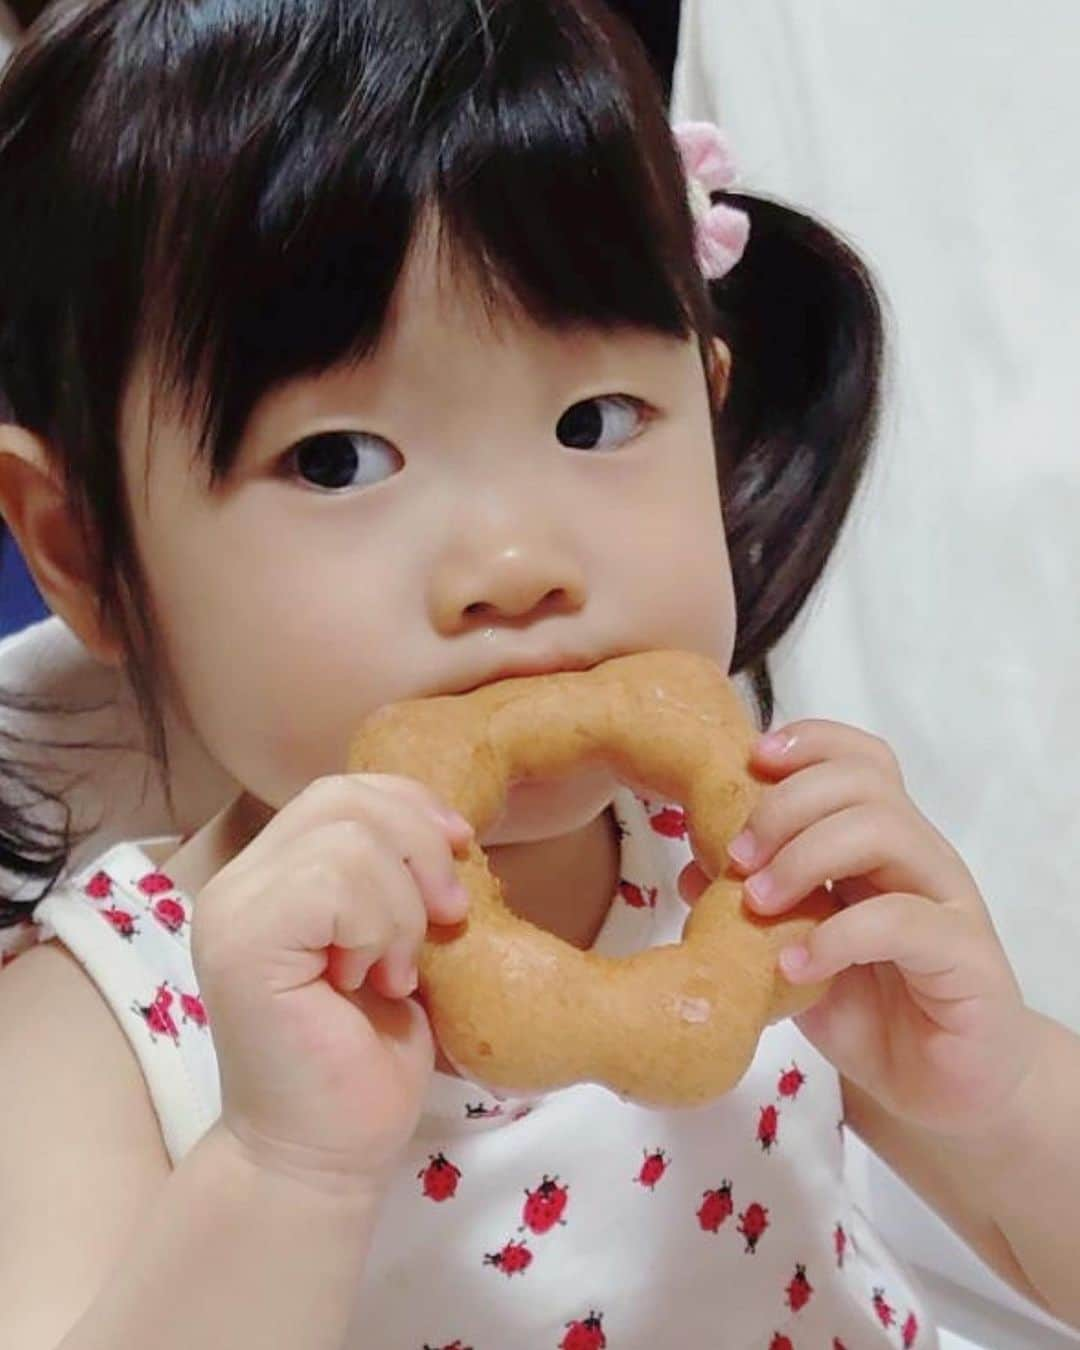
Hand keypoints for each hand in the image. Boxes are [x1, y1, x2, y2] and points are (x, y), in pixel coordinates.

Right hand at [190, 775, 472, 1196]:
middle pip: (343, 800)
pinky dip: (378, 928)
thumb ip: (394, 878)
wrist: (327, 1153)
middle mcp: (238, 885)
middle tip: (446, 917)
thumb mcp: (395, 941)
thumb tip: (449, 826)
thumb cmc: (365, 1060)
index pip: (339, 792)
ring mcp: (233, 913)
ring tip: (395, 971)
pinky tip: (374, 981)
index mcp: (270, 876)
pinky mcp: (243, 947)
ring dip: (401, 907)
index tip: (461, 848)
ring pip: (346, 841)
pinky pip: (333, 886)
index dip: (409, 805)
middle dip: (419, 847)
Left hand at [679, 722, 1036, 1137]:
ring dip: (806, 856)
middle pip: (863, 783)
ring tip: (758, 903)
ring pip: (886, 831)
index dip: (808, 744)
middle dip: (786, 805)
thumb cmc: (872, 1012)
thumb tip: (691, 867)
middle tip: (736, 856)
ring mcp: (949, 904)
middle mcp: (921, 860)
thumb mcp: (794, 954)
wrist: (945, 1094)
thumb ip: (751, 911)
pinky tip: (794, 965)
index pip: (861, 760)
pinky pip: (902, 922)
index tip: (748, 762)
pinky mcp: (967, 959)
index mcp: (884, 844)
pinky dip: (836, 935)